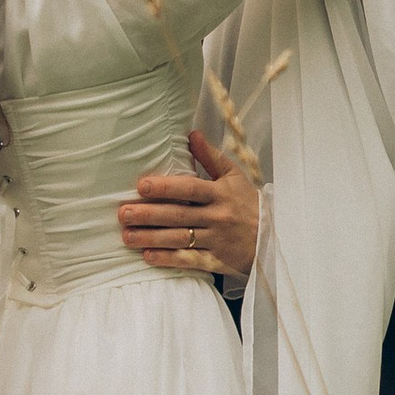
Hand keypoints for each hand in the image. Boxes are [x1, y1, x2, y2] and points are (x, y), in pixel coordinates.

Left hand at [118, 127, 259, 278]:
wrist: (271, 239)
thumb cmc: (248, 204)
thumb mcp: (234, 177)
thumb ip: (211, 157)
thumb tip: (192, 134)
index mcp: (220, 194)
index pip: (189, 188)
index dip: (165, 187)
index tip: (141, 186)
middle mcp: (217, 216)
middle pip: (178, 215)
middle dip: (148, 215)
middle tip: (123, 213)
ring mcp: (216, 240)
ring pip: (179, 239)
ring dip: (151, 238)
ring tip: (127, 236)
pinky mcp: (215, 260)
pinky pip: (188, 260)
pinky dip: (168, 259)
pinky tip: (148, 256)